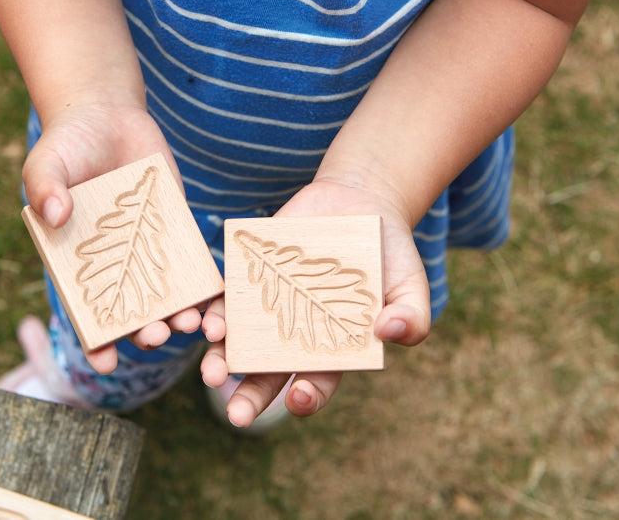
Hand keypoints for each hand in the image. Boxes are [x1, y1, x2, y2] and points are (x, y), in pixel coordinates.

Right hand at [23, 102, 203, 372]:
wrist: (106, 115)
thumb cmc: (67, 144)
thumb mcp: (46, 161)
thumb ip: (45, 187)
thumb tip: (55, 215)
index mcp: (75, 261)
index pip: (85, 311)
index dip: (95, 339)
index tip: (104, 363)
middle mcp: (113, 263)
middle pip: (130, 309)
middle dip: (143, 330)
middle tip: (156, 336)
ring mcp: (146, 248)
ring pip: (165, 294)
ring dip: (178, 313)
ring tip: (192, 324)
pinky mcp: (175, 229)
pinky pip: (191, 261)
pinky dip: (204, 282)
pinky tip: (217, 296)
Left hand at [200, 178, 431, 427]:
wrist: (359, 203)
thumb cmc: (389, 255)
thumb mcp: (413, 285)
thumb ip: (412, 317)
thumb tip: (390, 332)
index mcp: (333, 349)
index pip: (316, 382)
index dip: (307, 396)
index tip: (298, 398)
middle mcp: (295, 334)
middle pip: (268, 374)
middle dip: (251, 396)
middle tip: (237, 415)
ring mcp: (270, 306)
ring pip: (239, 342)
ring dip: (221, 359)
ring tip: (212, 371)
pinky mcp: (252, 275)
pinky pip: (227, 298)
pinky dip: (213, 312)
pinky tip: (205, 320)